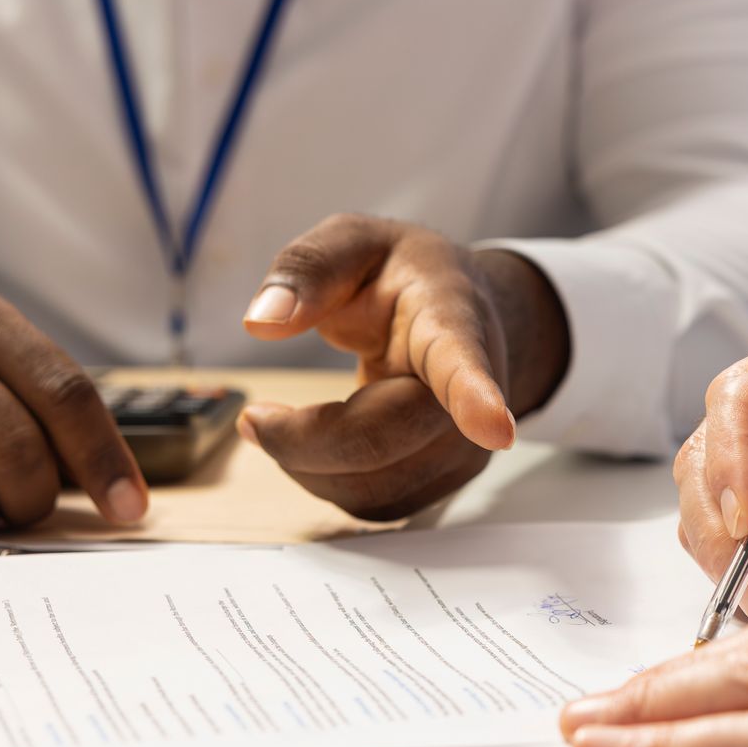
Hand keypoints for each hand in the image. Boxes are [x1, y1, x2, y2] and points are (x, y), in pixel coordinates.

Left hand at [240, 216, 568, 520]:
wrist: (470, 321)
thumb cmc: (408, 280)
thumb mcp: (356, 242)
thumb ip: (308, 269)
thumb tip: (261, 322)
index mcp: (451, 324)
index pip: (463, 365)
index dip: (475, 399)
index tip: (494, 430)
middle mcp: (467, 397)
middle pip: (382, 442)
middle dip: (303, 439)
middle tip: (253, 417)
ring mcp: (461, 449)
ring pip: (370, 486)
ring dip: (306, 462)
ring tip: (281, 421)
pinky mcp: (440, 483)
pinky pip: (370, 504)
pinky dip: (323, 479)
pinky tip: (315, 442)